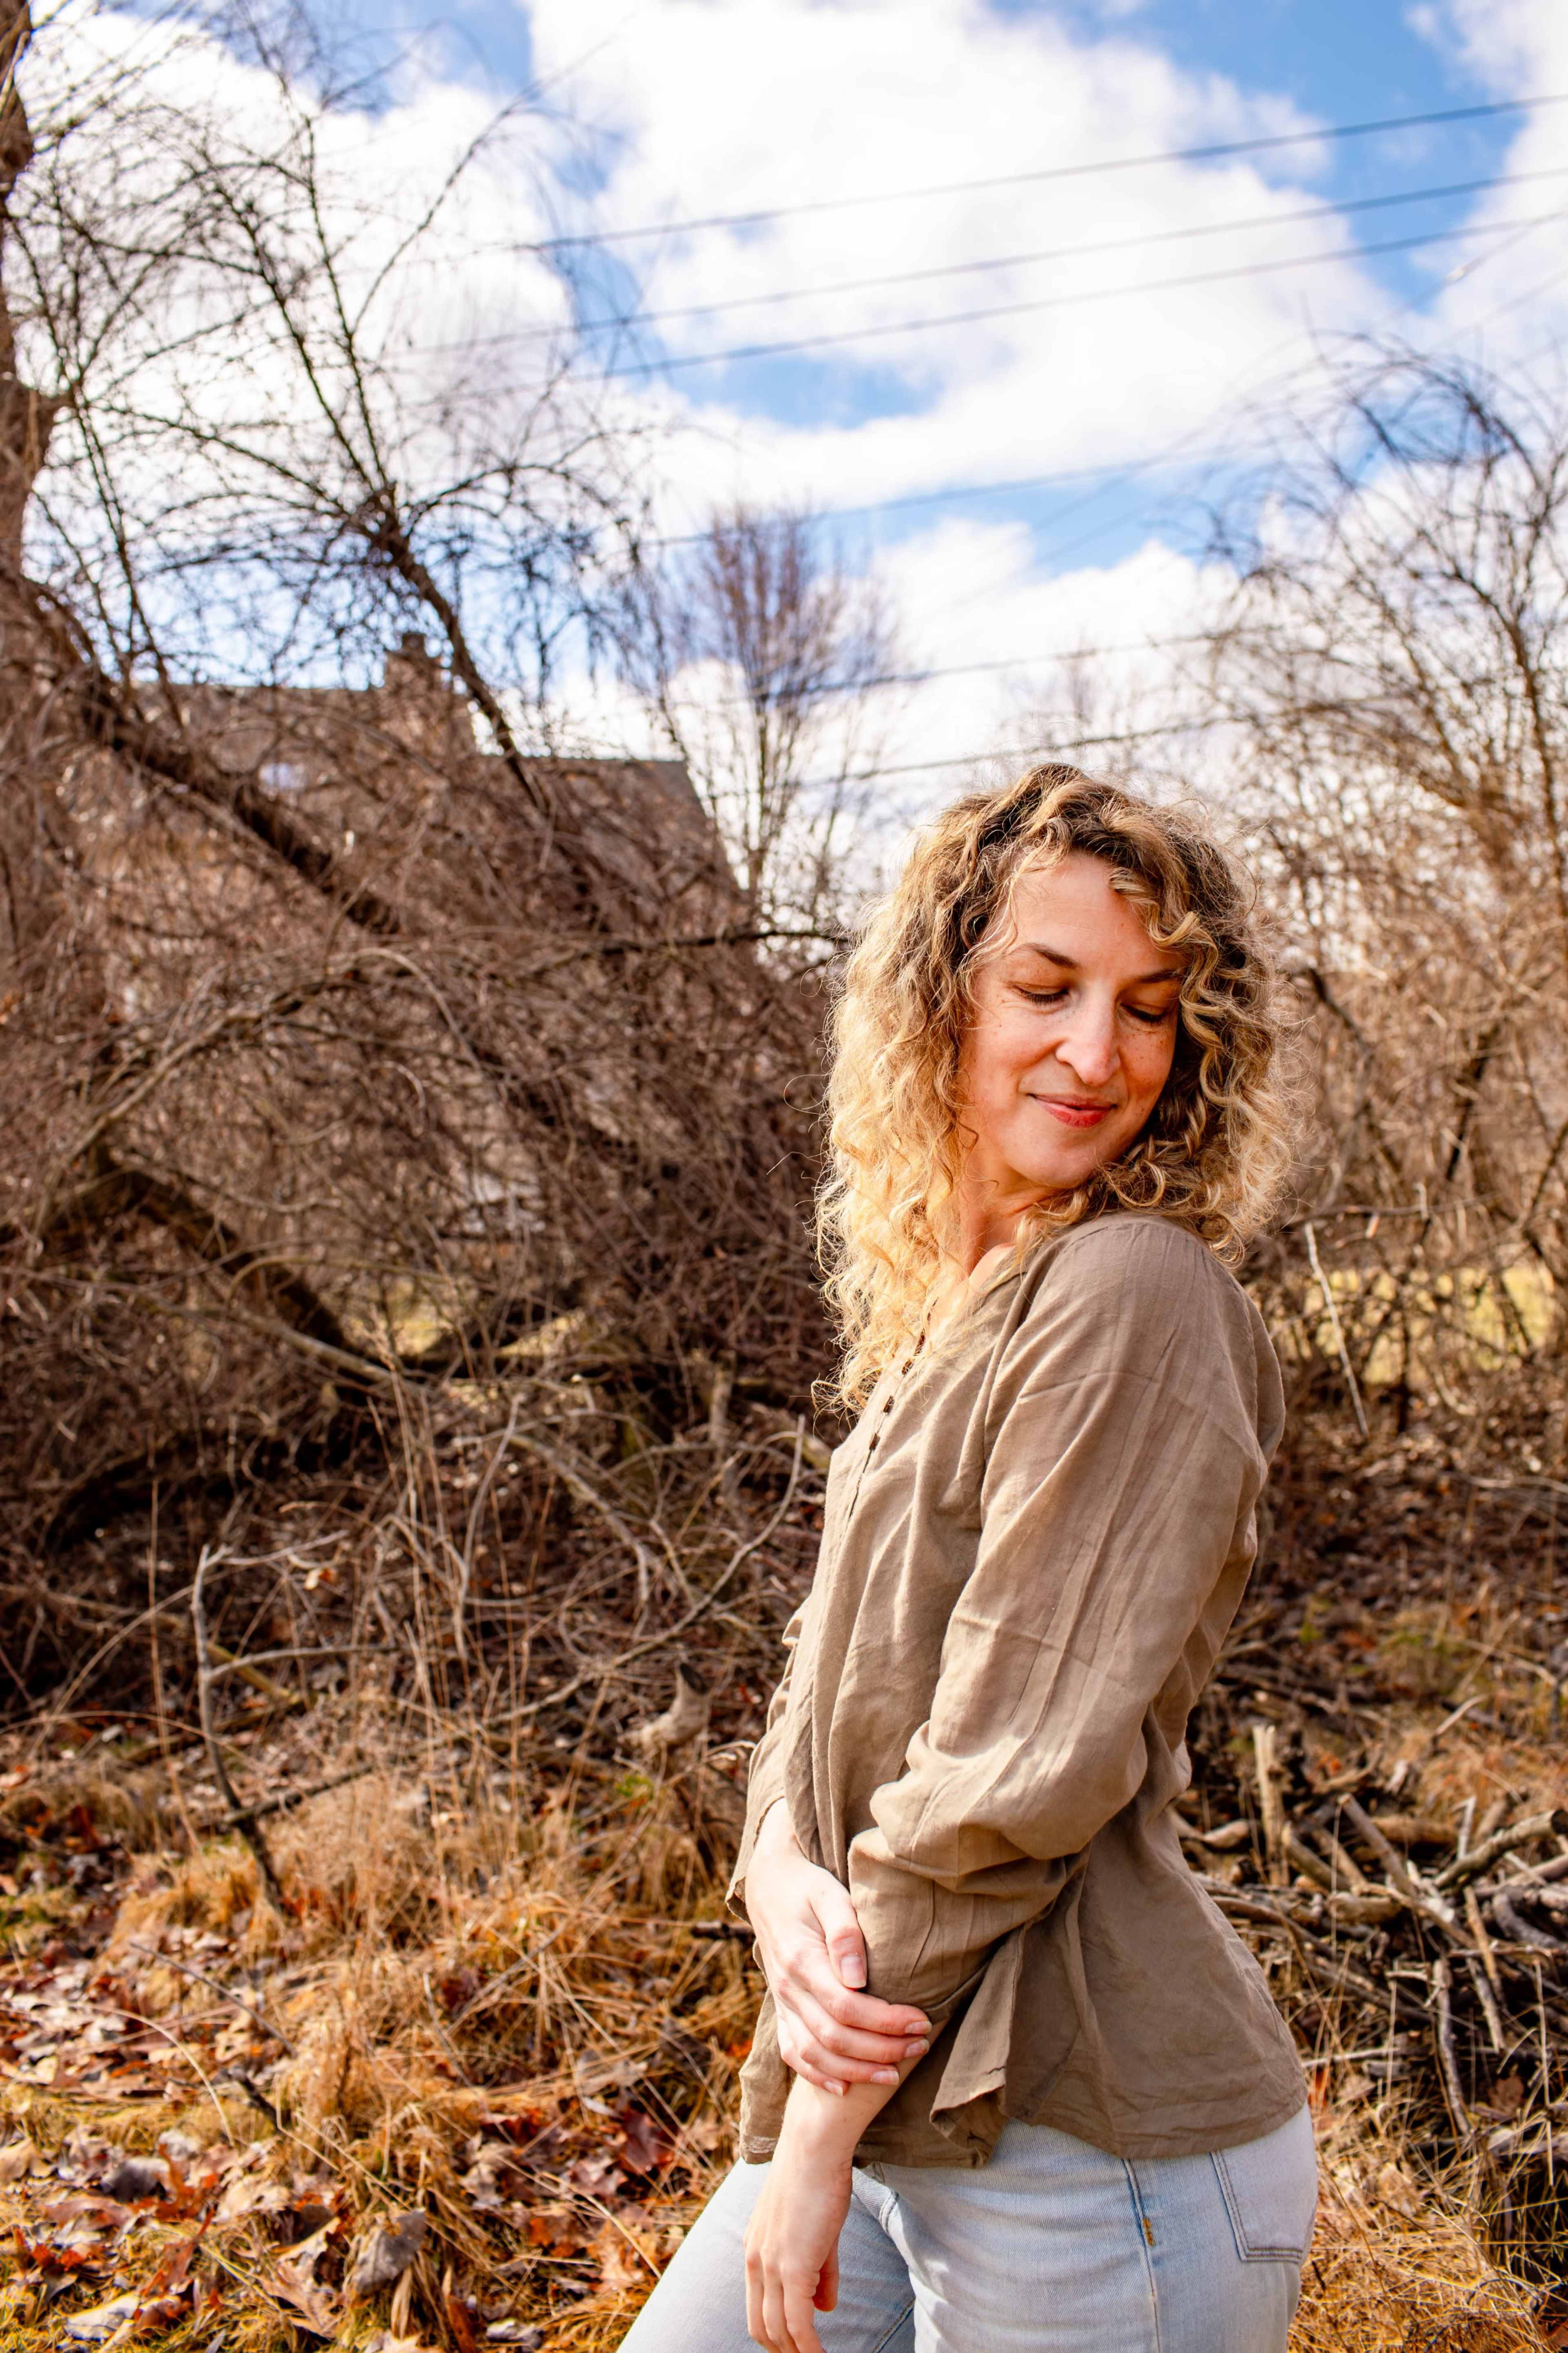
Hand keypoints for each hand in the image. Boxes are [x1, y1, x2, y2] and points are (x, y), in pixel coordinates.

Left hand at [743, 2096, 853, 2352]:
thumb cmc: (818, 2178)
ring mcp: (772, 2266)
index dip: (777, 2335)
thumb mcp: (816, 2230)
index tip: (797, 2347)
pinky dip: (810, 2350)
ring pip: (779, 2331)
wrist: (814, 2145)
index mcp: (755, 2250)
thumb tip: (825, 2309)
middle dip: (784, 2350)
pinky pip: (800, 2325)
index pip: (758, 2309)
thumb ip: (820, 2271)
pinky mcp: (794, 2267)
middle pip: (762, 2328)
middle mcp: (755, 2261)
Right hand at [745, 1801, 929, 2093]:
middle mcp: (788, 1988)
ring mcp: (782, 2001)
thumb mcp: (830, 1894)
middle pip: (834, 2037)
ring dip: (855, 2070)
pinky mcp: (781, 2008)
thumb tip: (857, 1978)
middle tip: (920, 2045)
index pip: (846, 2007)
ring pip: (815, 2053)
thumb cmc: (809, 1887)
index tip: (921, 2022)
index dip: (885, 2022)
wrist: (769, 1883)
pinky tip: (844, 2089)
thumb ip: (844, 1933)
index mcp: (801, 1961)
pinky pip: (793, 2052)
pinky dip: (817, 2075)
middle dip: (881, 2049)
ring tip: (894, 2073)